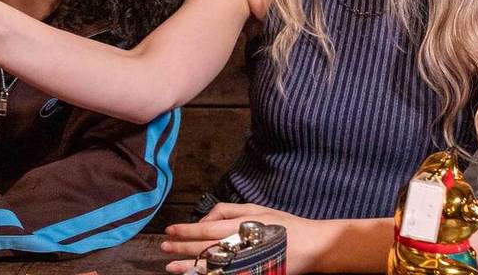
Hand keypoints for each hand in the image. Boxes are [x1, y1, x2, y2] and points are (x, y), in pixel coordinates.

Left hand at [161, 203, 324, 273]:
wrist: (313, 246)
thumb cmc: (284, 224)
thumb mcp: (256, 208)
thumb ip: (228, 210)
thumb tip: (204, 219)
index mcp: (243, 225)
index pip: (207, 228)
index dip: (186, 230)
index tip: (169, 230)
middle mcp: (243, 244)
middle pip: (206, 247)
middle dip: (182, 248)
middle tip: (164, 247)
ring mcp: (247, 262)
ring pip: (212, 265)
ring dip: (190, 267)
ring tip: (172, 267)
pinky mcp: (253, 274)